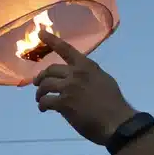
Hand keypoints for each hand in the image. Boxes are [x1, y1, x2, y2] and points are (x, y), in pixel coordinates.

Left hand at [32, 30, 134, 145]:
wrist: (116, 122)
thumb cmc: (113, 104)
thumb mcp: (104, 80)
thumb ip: (89, 76)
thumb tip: (77, 78)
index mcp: (87, 66)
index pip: (66, 49)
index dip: (52, 40)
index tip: (40, 32)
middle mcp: (77, 73)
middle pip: (50, 70)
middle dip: (41, 77)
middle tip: (37, 83)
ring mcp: (69, 87)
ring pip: (45, 85)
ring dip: (40, 93)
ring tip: (40, 99)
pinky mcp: (64, 103)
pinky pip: (46, 101)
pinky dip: (42, 105)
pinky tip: (43, 109)